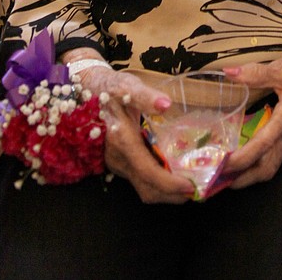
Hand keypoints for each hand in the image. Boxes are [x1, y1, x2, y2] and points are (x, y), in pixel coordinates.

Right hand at [66, 59, 194, 203]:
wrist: (85, 92)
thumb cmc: (109, 88)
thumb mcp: (127, 87)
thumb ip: (145, 96)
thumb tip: (166, 104)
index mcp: (122, 141)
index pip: (147, 172)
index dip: (169, 183)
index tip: (190, 186)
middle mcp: (118, 158)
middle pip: (146, 188)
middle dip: (171, 195)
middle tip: (196, 191)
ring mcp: (117, 162)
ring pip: (142, 188)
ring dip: (165, 192)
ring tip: (188, 187)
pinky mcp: (119, 162)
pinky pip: (139, 180)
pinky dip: (157, 183)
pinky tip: (172, 175)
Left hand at [221, 43, 281, 186]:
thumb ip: (256, 73)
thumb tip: (229, 72)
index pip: (265, 143)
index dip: (244, 157)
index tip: (224, 164)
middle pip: (268, 165)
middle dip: (244, 177)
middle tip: (219, 179)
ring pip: (272, 164)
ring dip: (250, 173)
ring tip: (226, 174)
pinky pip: (275, 154)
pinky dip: (258, 161)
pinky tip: (243, 156)